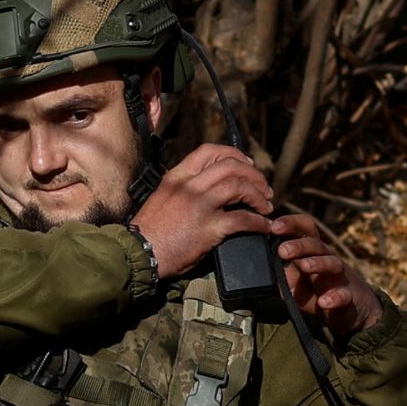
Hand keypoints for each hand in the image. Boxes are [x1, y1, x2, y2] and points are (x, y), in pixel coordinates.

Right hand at [131, 144, 273, 278]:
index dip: (234, 155)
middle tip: (264, 188)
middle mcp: (190, 186)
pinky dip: (258, 222)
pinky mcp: (209, 228)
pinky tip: (264, 226)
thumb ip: (182, 188)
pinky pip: (242, 219)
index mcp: (177, 177)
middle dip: (253, 175)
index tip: (247, 164)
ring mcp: (200, 205)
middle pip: (231, 166)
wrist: (139, 253)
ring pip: (239, 187)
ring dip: (258, 195)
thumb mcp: (162, 197)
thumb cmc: (150, 231)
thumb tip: (204, 187)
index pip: (209, 152)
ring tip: (266, 206)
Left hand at [271, 211, 383, 340]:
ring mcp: (340, 278)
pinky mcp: (348, 297)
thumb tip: (265, 268)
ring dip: (317, 263)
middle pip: (316, 244)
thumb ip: (282, 275)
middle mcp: (328, 259)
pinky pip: (344, 295)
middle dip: (299, 244)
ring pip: (333, 263)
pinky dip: (335, 297)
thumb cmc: (319, 292)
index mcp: (314, 252)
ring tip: (303, 266)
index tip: (273, 227)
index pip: (304, 229)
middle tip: (282, 250)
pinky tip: (325, 301)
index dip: (291, 224)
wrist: (352, 312)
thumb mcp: (296, 284)